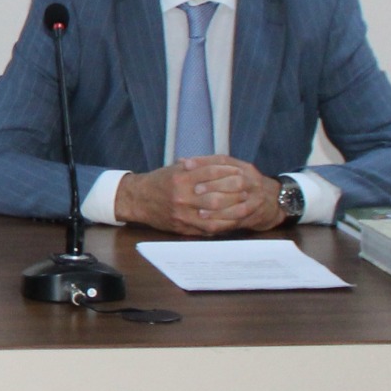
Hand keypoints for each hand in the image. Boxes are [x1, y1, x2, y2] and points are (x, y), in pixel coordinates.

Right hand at [115, 157, 282, 235]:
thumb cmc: (160, 182)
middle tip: (252, 189)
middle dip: (236, 192)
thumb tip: (223, 163)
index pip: (212, 172)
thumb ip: (197, 166)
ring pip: (215, 212)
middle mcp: (182, 195)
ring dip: (234, 209)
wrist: (138, 199)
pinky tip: (235, 219)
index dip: (230, 172)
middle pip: (216, 194)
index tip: (243, 172)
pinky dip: (224, 223)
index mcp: (181, 177)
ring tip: (249, 204)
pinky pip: (209, 227)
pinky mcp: (184, 226)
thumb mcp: (175, 168)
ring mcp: (183, 213)